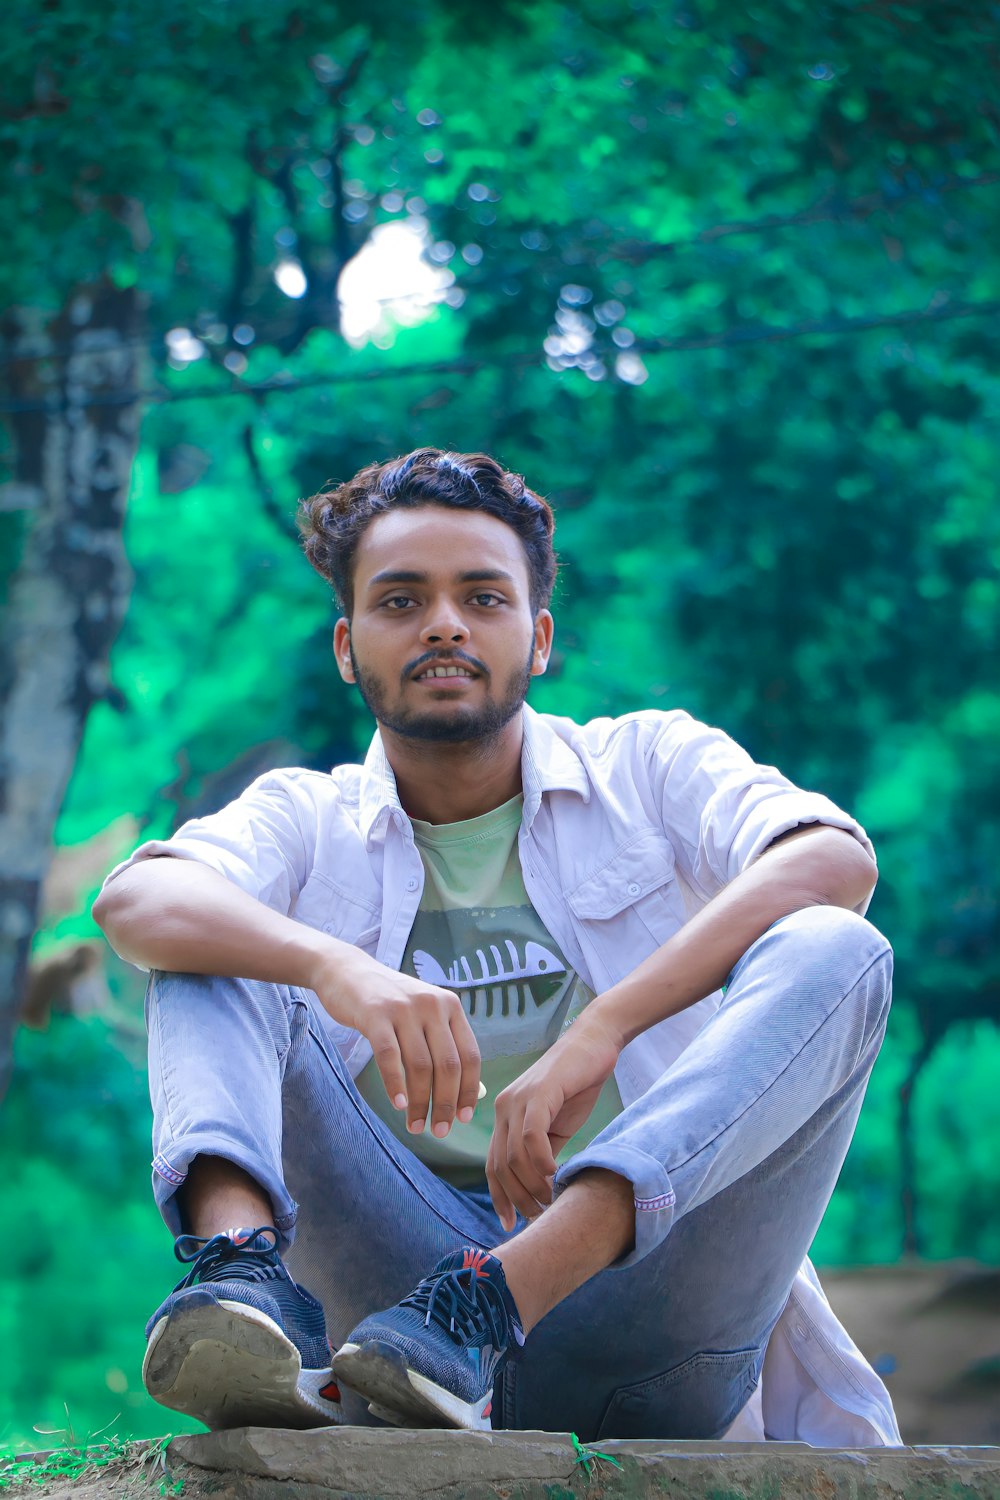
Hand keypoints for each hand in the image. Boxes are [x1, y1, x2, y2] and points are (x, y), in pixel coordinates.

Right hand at [310, 945, 480, 1138]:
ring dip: (420, 1102)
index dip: (470, 1091)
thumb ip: (442, 1046)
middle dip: (446, 1104)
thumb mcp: (423, 1015)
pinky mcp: (376, 1014)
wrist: (348, 972)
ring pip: (421, 1066)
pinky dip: (395, 1085)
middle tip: (440, 1131)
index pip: (470, 1056)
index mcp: (450, 1006)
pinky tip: (398, 1104)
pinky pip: (390, 1057)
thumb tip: (466, 1095)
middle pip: (448, 1065)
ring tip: (415, 1125)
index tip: (464, 1118)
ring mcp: (404, 1008)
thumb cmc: (389, 1003)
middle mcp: (432, 1005)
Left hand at [487, 1012, 622, 1230]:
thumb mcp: (555, 1126)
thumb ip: (542, 1152)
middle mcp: (504, 1108)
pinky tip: (555, 1172)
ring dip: (532, 1184)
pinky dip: (541, 1160)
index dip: (499, 1197)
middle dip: (517, 1198)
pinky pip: (531, 1135)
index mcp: (504, 1117)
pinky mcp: (540, 1092)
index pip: (493, 1166)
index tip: (510, 1223)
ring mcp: (519, 1099)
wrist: (594, 1044)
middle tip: (538, 1215)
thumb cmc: (577, 1085)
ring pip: (514, 1154)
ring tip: (549, 1199)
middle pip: (500, 1165)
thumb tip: (539, 1189)